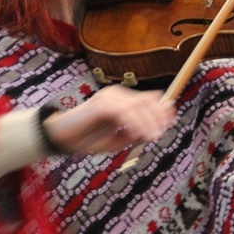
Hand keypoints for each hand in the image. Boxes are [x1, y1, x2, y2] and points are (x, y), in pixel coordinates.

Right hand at [42, 84, 175, 153]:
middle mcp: (116, 94)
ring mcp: (108, 98)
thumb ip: (133, 133)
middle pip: (145, 100)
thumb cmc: (88, 139)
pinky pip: (123, 112)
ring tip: (154, 136)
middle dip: (157, 116)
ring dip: (148, 122)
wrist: (61, 138)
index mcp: (120, 99)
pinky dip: (135, 123)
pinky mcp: (101, 105)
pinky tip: (141, 134)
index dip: (161, 107)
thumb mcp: (117, 139)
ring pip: (136, 106)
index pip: (147, 98)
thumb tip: (151, 130)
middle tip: (162, 132)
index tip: (171, 119)